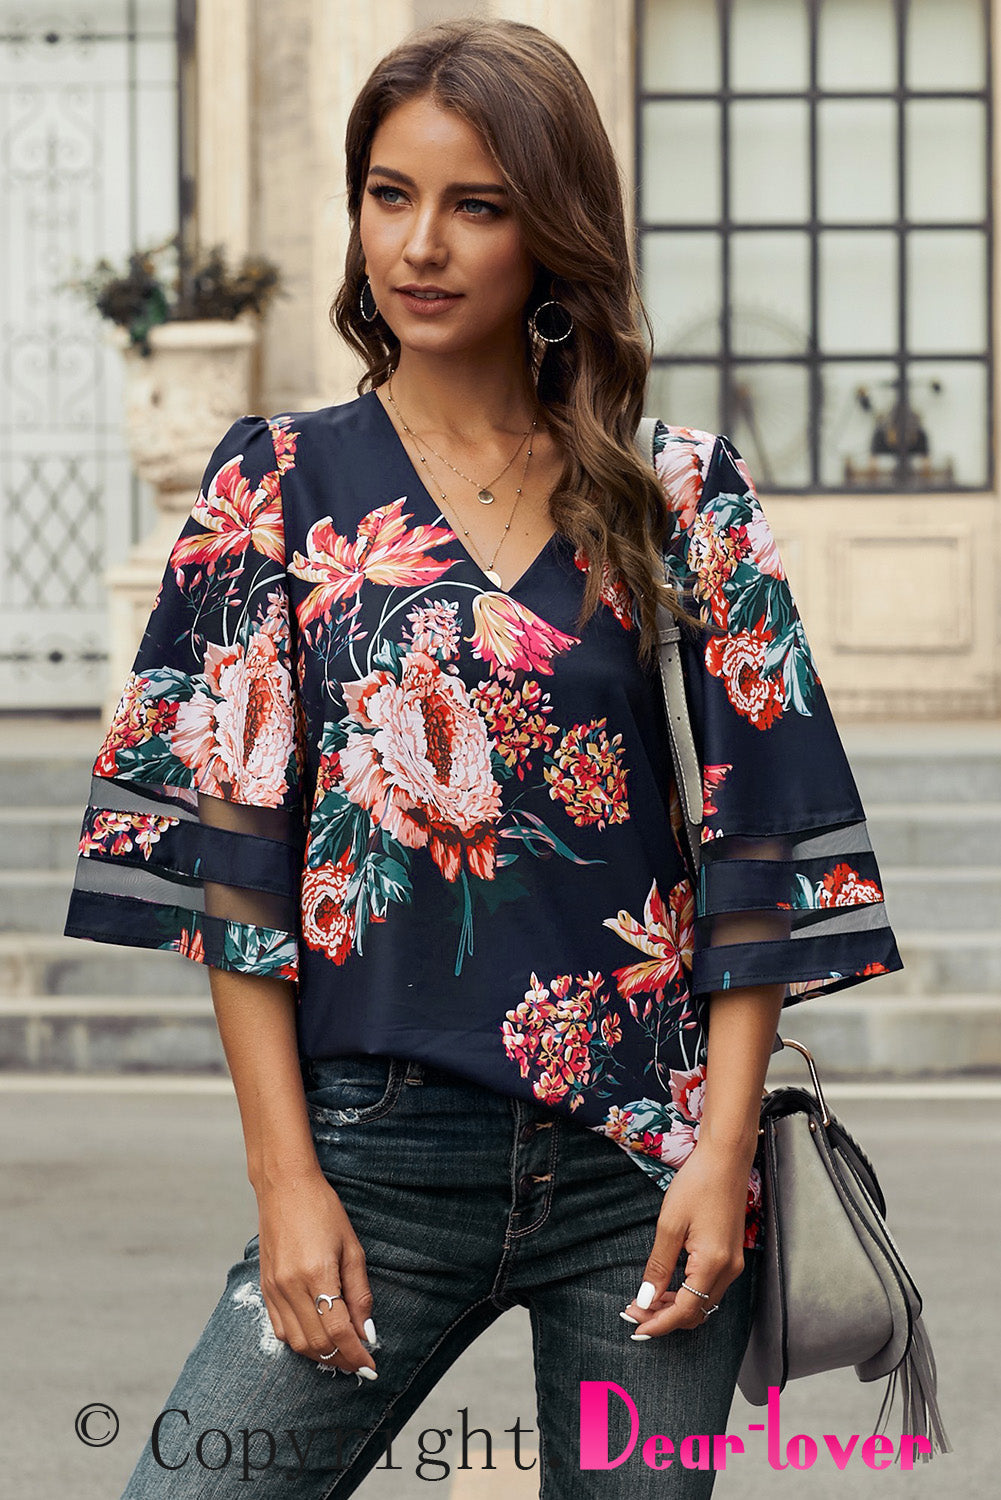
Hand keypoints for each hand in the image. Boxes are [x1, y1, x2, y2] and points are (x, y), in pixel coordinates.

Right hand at [255, 1170, 377, 1378]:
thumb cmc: (323, 1211)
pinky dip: (300, 1342)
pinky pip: (280, 1330)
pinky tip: (317, 1340)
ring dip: (321, 1355)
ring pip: (297, 1342)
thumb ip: (360, 1293)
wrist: (285, 1187)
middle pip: (318, 1342)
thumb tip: (367, 1331)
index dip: (357, 1353)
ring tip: (342, 1355)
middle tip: (360, 1364)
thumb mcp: (352, 1248)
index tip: (371, 1366)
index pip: (339, 1330)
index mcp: (317, 1273)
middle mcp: (291, 1286)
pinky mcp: (265, 1289)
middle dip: (341, 1359)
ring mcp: (274, 1289)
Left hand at [621, 1139, 751, 1338]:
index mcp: (713, 1264)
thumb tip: (646, 1299)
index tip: (636, 1327)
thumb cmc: (697, 1184)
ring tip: (646, 1301)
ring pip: (704, 1302)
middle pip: (697, 1312)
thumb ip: (658, 1266)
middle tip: (635, 1312)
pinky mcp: (732, 1256)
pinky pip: (710, 1288)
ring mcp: (733, 1264)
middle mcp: (729, 1270)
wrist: (725, 1160)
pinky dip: (689, 1293)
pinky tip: (668, 1287)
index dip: (659, 1323)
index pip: (686, 1310)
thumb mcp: (670, 1225)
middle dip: (665, 1318)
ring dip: (676, 1307)